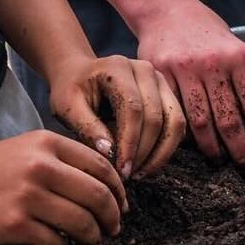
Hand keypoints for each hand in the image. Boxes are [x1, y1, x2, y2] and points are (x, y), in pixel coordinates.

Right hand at [0, 130, 126, 244]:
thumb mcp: (23, 149)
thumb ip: (59, 161)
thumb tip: (99, 186)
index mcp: (47, 143)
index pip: (101, 166)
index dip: (118, 190)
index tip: (121, 205)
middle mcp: (42, 166)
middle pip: (99, 196)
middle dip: (113, 217)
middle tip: (113, 229)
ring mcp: (29, 196)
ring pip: (83, 222)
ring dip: (94, 238)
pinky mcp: (15, 224)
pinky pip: (56, 242)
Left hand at [50, 53, 184, 180]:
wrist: (80, 75)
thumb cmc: (71, 91)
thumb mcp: (67, 107)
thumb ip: (87, 128)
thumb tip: (110, 153)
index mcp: (118, 68)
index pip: (133, 109)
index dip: (130, 143)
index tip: (121, 170)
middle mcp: (145, 70)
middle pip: (156, 116)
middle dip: (144, 152)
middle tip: (128, 176)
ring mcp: (160, 81)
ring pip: (174, 121)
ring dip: (160, 153)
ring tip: (140, 174)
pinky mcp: (167, 94)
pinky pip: (177, 125)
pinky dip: (166, 148)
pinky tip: (148, 164)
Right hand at [136, 2, 244, 171]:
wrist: (167, 10)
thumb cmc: (206, 34)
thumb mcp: (234, 48)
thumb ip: (243, 80)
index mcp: (240, 58)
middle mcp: (213, 64)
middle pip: (230, 122)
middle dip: (242, 152)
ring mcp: (185, 70)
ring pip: (202, 123)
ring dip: (214, 150)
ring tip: (221, 162)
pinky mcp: (161, 76)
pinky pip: (176, 113)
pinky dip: (186, 134)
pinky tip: (193, 146)